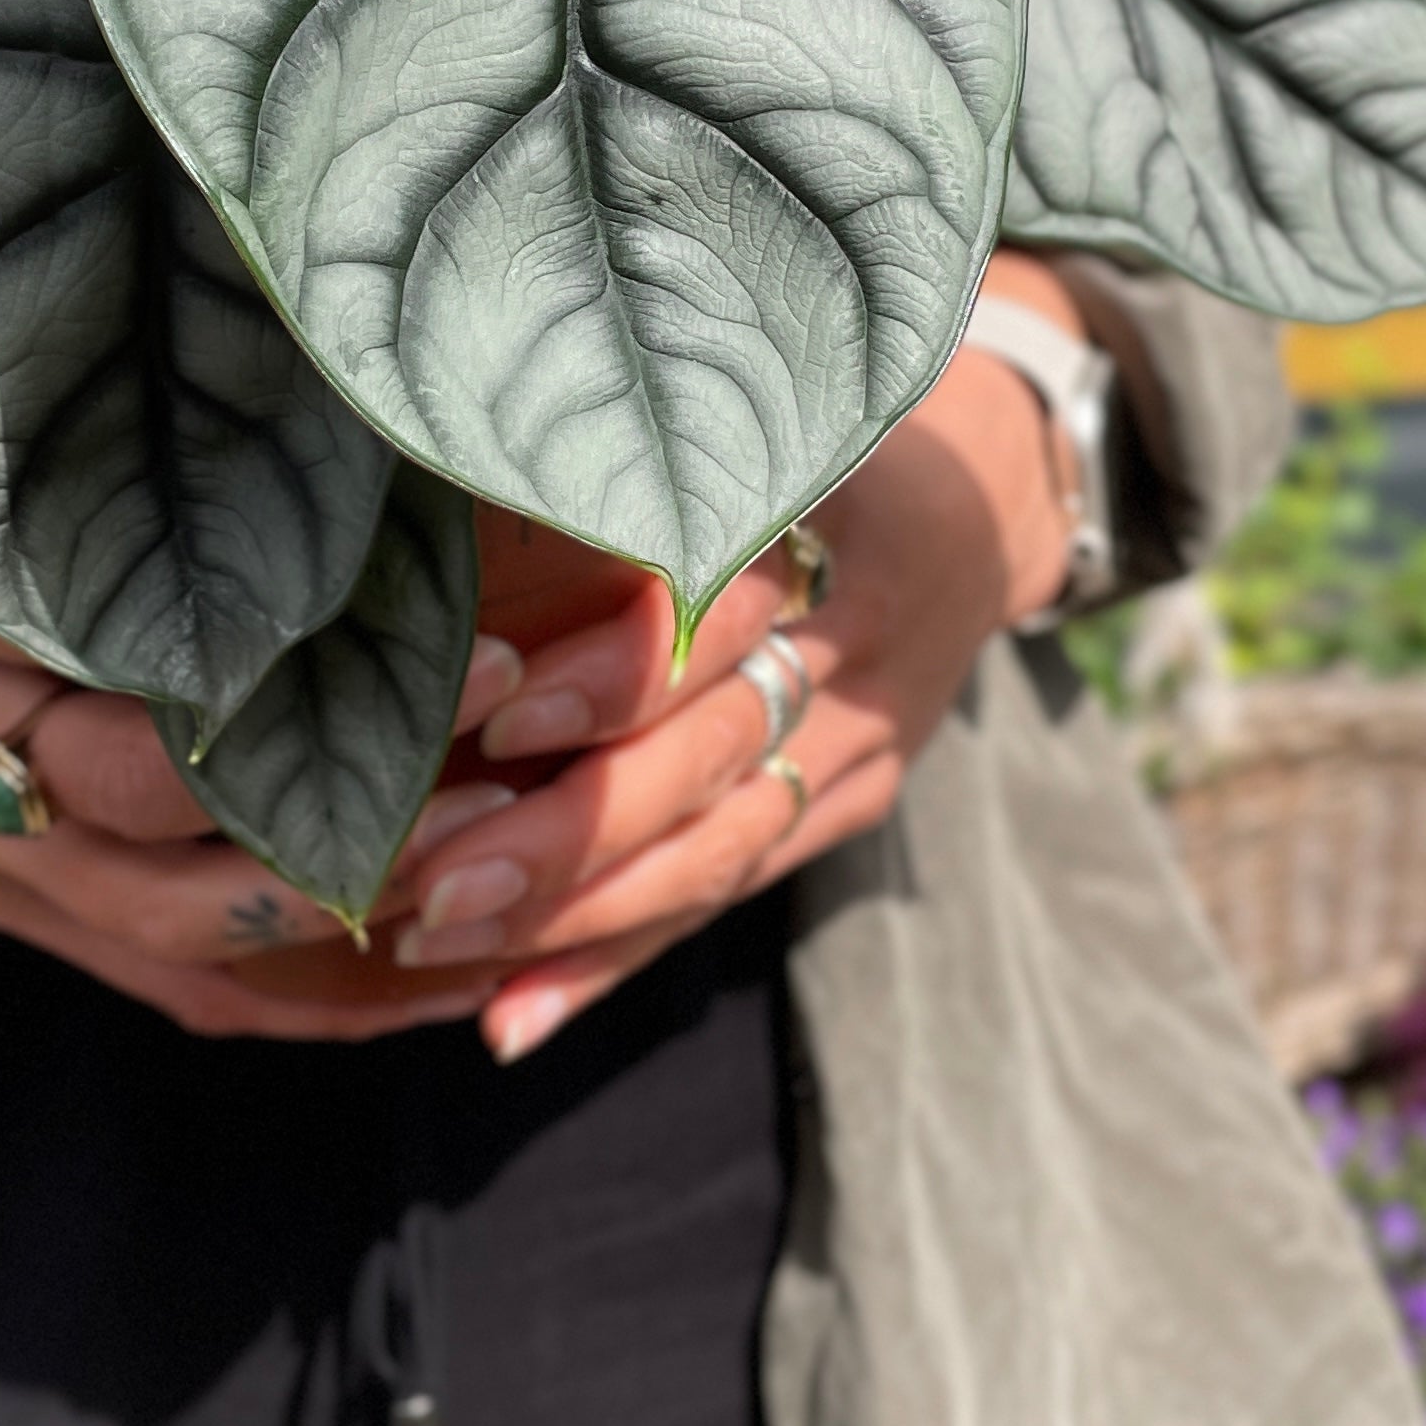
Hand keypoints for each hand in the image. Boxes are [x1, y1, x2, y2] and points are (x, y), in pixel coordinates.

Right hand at [0, 440, 520, 1041]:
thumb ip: (53, 406)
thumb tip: (254, 328)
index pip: (84, 606)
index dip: (249, 611)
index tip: (394, 574)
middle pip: (146, 783)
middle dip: (326, 755)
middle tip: (504, 699)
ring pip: (174, 913)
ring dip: (345, 891)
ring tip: (502, 837)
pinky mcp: (17, 919)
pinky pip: (171, 988)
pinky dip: (308, 1000)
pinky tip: (433, 972)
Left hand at [351, 252, 1083, 1060]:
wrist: (999, 488)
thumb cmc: (833, 422)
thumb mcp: (776, 406)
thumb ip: (651, 447)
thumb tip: (477, 470)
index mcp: (840, 536)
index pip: (717, 626)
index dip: (611, 675)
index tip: (493, 712)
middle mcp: (861, 658)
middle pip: (707, 762)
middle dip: (563, 833)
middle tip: (426, 878)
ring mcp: (865, 746)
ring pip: (717, 851)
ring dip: (576, 914)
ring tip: (440, 947)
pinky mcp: (850, 802)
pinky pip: (728, 891)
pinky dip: (619, 956)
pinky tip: (513, 1019)